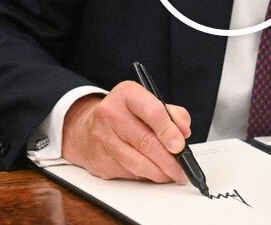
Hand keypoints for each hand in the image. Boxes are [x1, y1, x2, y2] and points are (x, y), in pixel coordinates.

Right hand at [61, 80, 191, 182]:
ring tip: (171, 174)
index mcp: (127, 94)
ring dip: (159, 173)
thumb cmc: (125, 114)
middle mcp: (111, 113)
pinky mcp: (100, 159)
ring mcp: (103, 138)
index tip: (181, 146)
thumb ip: (172, 114)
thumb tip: (183, 133)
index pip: (153, 112)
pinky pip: (128, 173)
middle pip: (146, 142)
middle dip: (169, 160)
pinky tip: (153, 173)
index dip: (169, 131)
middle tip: (182, 169)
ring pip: (137, 162)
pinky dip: (145, 176)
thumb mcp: (149, 102)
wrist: (87, 127)